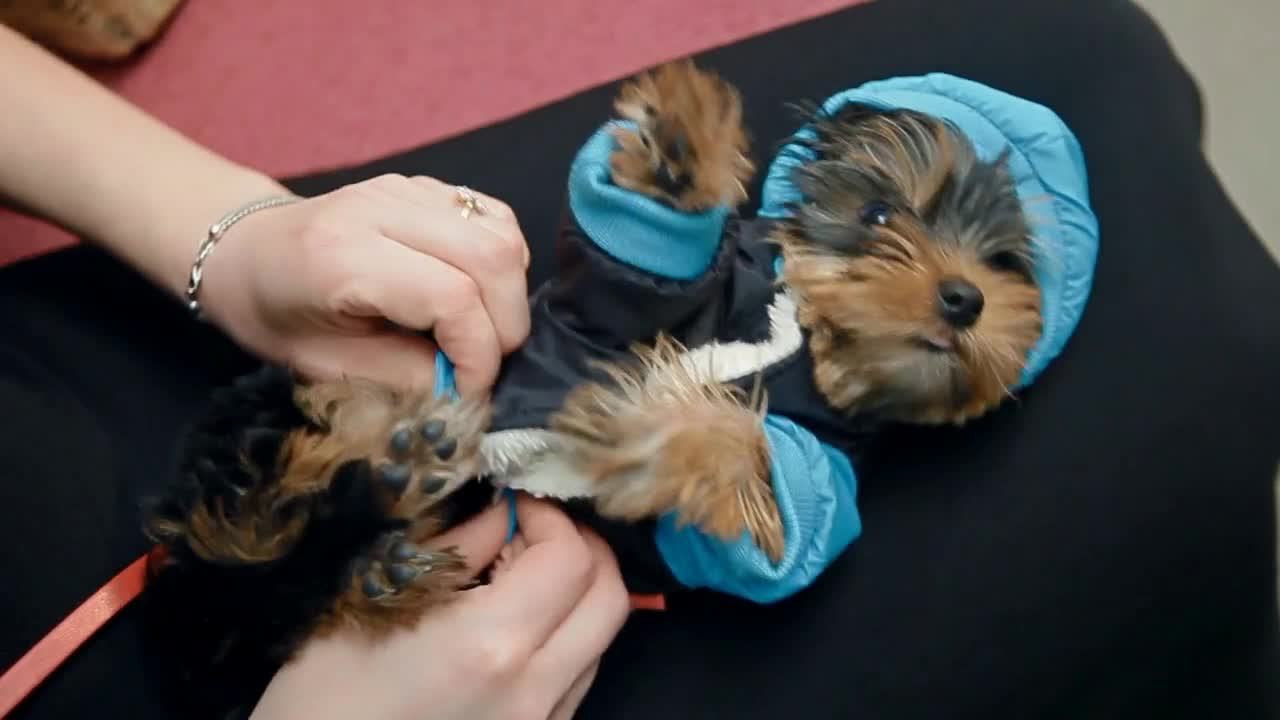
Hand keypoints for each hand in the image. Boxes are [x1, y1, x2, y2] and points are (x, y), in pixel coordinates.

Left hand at [199, 174, 530, 395]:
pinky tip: (479, 291)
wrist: (245, 250)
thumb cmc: (275, 313)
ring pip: (504, 235)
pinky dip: (504, 262)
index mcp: (343, 257)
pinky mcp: (427, 185)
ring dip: (510, 295)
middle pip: (492, 258)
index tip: (469, 390)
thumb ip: (404, 378)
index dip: (478, 354)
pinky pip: (495, 218)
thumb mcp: (328, 365)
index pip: (452, 296)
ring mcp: (408, 188)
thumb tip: (470, 389)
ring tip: (482, 330)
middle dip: (505, 326)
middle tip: (484, 364)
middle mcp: (381, 209)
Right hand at [250, 495, 629, 719]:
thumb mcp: (380, 594)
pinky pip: (577, 677)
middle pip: (609, 598)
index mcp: (490, 644)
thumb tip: (505, 510)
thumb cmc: (324, 689)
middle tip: (537, 528)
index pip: (570, 558)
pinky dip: (563, 637)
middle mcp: (531, 690)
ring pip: (601, 640)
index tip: (516, 503)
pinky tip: (516, 624)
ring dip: (577, 594)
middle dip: (582, 548)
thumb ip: (459, 547)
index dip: (549, 515)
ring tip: (522, 575)